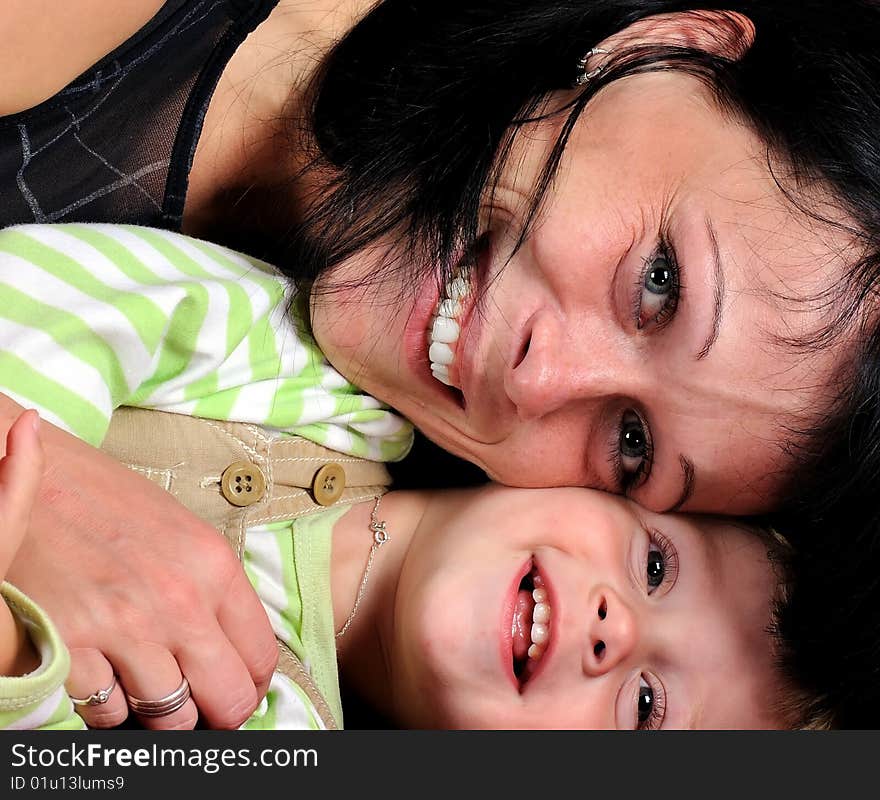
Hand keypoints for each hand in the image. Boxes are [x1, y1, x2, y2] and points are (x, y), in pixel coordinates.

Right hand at [1, 397, 277, 729]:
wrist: (34, 477)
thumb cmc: (109, 501)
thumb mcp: (184, 533)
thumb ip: (213, 592)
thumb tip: (232, 650)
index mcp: (214, 567)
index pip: (261, 657)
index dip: (254, 685)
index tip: (240, 690)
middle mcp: (178, 602)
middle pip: (228, 699)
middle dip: (220, 713)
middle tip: (204, 708)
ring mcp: (124, 629)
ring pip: (170, 718)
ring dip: (162, 713)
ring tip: (150, 690)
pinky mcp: (69, 648)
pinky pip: (107, 713)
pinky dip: (108, 705)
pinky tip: (105, 675)